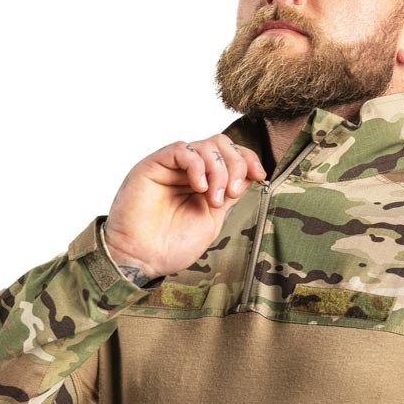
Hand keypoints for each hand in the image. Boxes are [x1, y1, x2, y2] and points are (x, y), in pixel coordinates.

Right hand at [104, 135, 265, 279]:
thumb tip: (249, 173)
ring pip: (205, 146)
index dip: (248, 159)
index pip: (230, 155)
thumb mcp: (213, 219)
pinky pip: (181, 149)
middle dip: (236, 164)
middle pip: (221, 144)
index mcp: (204, 182)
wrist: (143, 258)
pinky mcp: (153, 165)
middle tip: (233, 192)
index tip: (260, 176)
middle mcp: (188, 171)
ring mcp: (171, 167)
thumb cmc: (173, 245)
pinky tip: (199, 187)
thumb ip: (228, 195)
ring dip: (218, 171)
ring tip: (212, 200)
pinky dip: (197, 165)